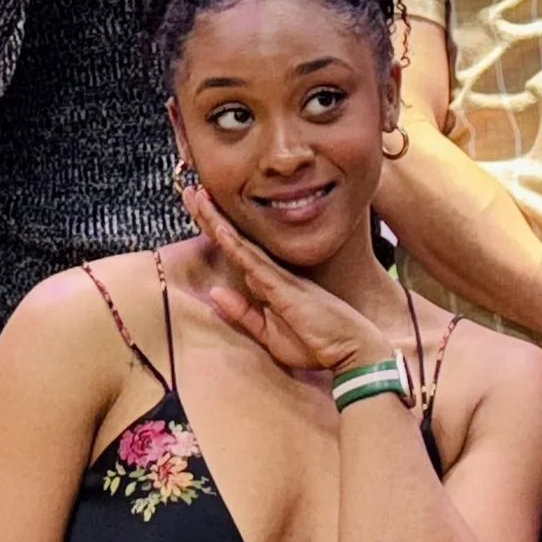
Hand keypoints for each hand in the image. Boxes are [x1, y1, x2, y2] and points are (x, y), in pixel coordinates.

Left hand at [182, 181, 398, 378]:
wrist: (351, 350)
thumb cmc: (316, 343)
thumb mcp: (269, 334)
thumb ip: (242, 314)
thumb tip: (214, 293)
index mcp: (269, 281)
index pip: (236, 249)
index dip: (217, 228)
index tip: (199, 208)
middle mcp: (272, 271)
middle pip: (235, 238)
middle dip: (211, 214)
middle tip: (190, 190)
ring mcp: (277, 275)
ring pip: (239, 242)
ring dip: (215, 219)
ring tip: (196, 196)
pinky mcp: (282, 285)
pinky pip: (251, 259)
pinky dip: (232, 242)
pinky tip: (216, 226)